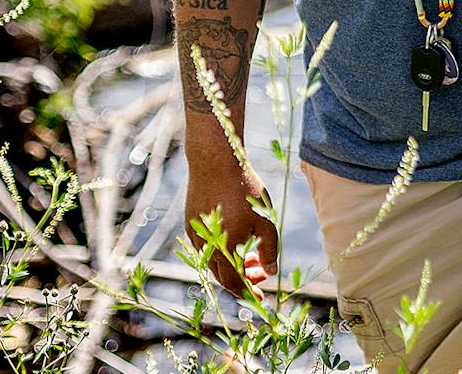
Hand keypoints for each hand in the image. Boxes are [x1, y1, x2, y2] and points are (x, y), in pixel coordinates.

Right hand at [185, 163, 277, 293]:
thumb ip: (269, 249)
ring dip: (233, 264)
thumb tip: (271, 272)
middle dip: (243, 278)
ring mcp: (196, 235)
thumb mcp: (264, 219)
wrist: (214, 163)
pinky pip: (205, 247)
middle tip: (260, 274)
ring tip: (252, 256)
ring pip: (214, 261)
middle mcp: (207, 246)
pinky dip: (221, 251)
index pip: (234, 282)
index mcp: (225, 248)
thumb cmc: (244, 190)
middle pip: (223, 274)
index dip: (248, 292)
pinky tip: (235, 239)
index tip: (260, 297)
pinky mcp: (190, 224)